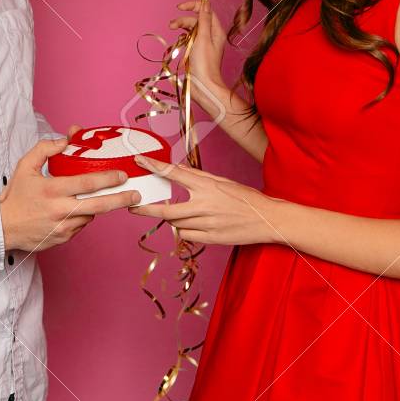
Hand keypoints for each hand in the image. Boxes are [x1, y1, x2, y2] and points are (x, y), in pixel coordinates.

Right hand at [0, 130, 141, 252]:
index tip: (122, 175)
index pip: (86, 183)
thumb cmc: (16, 196)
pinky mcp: (63, 239)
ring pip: (91, 215)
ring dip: (96, 206)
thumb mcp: (25, 166)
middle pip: (99, 206)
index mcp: (52, 190)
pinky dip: (82, 216)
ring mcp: (63, 227)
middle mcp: (60, 210)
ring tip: (93, 197)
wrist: (2, 227)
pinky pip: (81, 225)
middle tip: (135, 195)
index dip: (107, 179)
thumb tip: (66, 140)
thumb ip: (45, 149)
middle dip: (121, 199)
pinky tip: (73, 209)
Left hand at [128, 154, 283, 247]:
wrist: (267, 219)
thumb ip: (197, 176)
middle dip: (146, 209)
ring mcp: (207, 224)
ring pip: (175, 224)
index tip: (140, 161)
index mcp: (207, 186)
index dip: (154, 166)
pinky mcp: (211, 239)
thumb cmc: (245, 198)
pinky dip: (184, 230)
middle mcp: (204, 205)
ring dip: (171, 218)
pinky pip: (187, 236)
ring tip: (177, 213)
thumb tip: (177, 170)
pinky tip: (191, 224)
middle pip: (166, 210)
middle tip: (132, 206)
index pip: (173, 173)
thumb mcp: (222, 181)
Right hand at [170, 0, 228, 115]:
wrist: (203, 86)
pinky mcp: (196, 52)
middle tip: (171, 25)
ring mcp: (203, 44)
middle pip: (196, 20)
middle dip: (184, 19)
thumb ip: (204, 20)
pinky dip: (182, 38)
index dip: (194, 6)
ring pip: (191, 29)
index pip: (206, 11)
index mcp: (216, 31)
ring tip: (171, 29)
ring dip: (181, 27)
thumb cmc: (204, 64)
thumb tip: (206, 3)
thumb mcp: (203, 39)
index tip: (180, 7)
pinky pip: (189, 39)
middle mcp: (211, 36)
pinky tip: (178, 42)